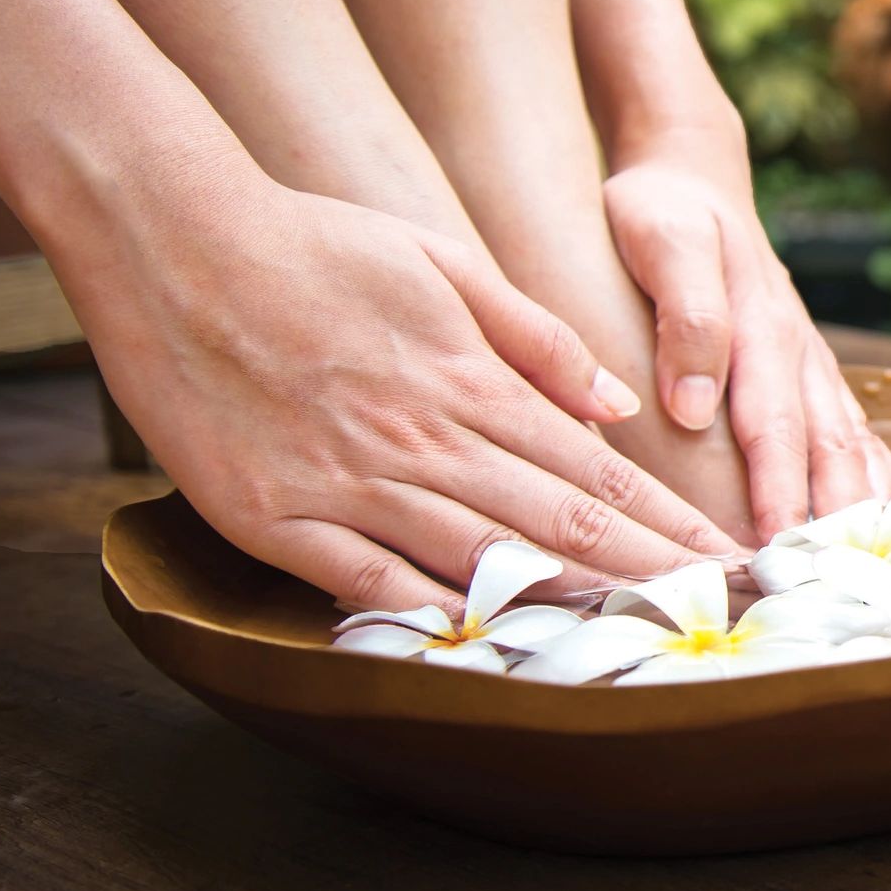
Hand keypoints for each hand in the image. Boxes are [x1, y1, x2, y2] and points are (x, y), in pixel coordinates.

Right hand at [58, 173, 740, 612]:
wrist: (171, 239)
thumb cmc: (313, 244)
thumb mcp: (441, 263)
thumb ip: (533, 338)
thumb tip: (614, 402)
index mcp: (470, 383)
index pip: (592, 471)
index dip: (662, 521)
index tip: (718, 559)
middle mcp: (423, 441)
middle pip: (557, 524)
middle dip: (643, 574)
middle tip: (710, 618)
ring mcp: (348, 483)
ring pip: (477, 558)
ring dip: (561, 604)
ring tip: (632, 642)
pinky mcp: (274, 517)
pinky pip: (364, 582)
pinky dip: (425, 618)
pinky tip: (482, 651)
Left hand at [601, 106, 890, 537]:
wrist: (692, 177)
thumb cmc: (661, 211)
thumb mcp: (661, 240)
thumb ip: (685, 317)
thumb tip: (690, 407)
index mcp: (762, 329)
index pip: (773, 429)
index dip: (775, 493)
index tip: (775, 551)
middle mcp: (799, 354)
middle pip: (827, 450)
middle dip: (832, 521)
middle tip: (832, 589)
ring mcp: (815, 365)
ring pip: (852, 447)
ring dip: (863, 509)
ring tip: (874, 570)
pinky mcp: (815, 374)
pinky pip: (858, 434)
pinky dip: (879, 479)